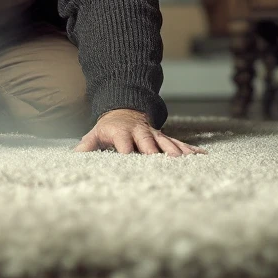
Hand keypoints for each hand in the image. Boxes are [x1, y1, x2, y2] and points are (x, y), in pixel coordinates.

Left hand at [73, 109, 206, 155]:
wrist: (124, 110)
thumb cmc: (108, 128)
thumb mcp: (95, 134)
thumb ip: (86, 146)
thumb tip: (73, 157)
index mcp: (121, 133)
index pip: (124, 145)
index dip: (128, 154)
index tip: (132, 165)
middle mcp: (140, 133)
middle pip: (149, 145)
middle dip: (157, 155)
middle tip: (166, 167)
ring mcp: (154, 135)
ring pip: (167, 144)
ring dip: (177, 154)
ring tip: (186, 164)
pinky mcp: (165, 137)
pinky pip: (180, 143)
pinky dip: (192, 150)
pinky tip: (203, 156)